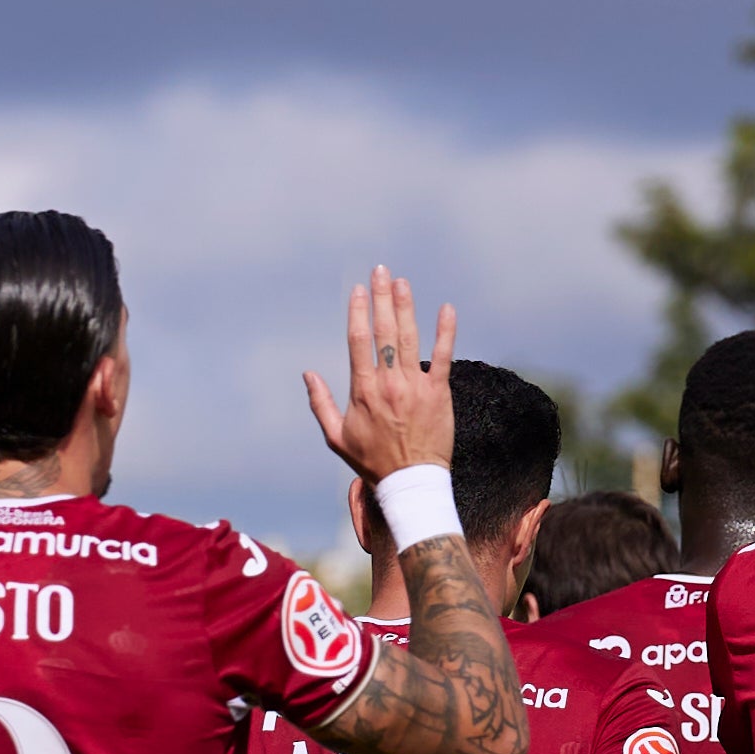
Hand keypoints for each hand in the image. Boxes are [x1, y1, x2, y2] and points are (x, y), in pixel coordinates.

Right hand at [302, 269, 461, 484]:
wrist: (410, 482)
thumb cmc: (372, 461)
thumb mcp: (336, 436)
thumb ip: (320, 403)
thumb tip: (308, 374)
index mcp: (363, 390)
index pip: (359, 341)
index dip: (358, 312)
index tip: (358, 290)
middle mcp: (388, 382)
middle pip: (384, 331)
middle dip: (381, 298)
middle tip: (380, 271)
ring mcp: (415, 386)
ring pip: (409, 338)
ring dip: (406, 307)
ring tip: (402, 282)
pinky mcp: (438, 392)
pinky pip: (444, 356)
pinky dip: (445, 332)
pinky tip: (446, 309)